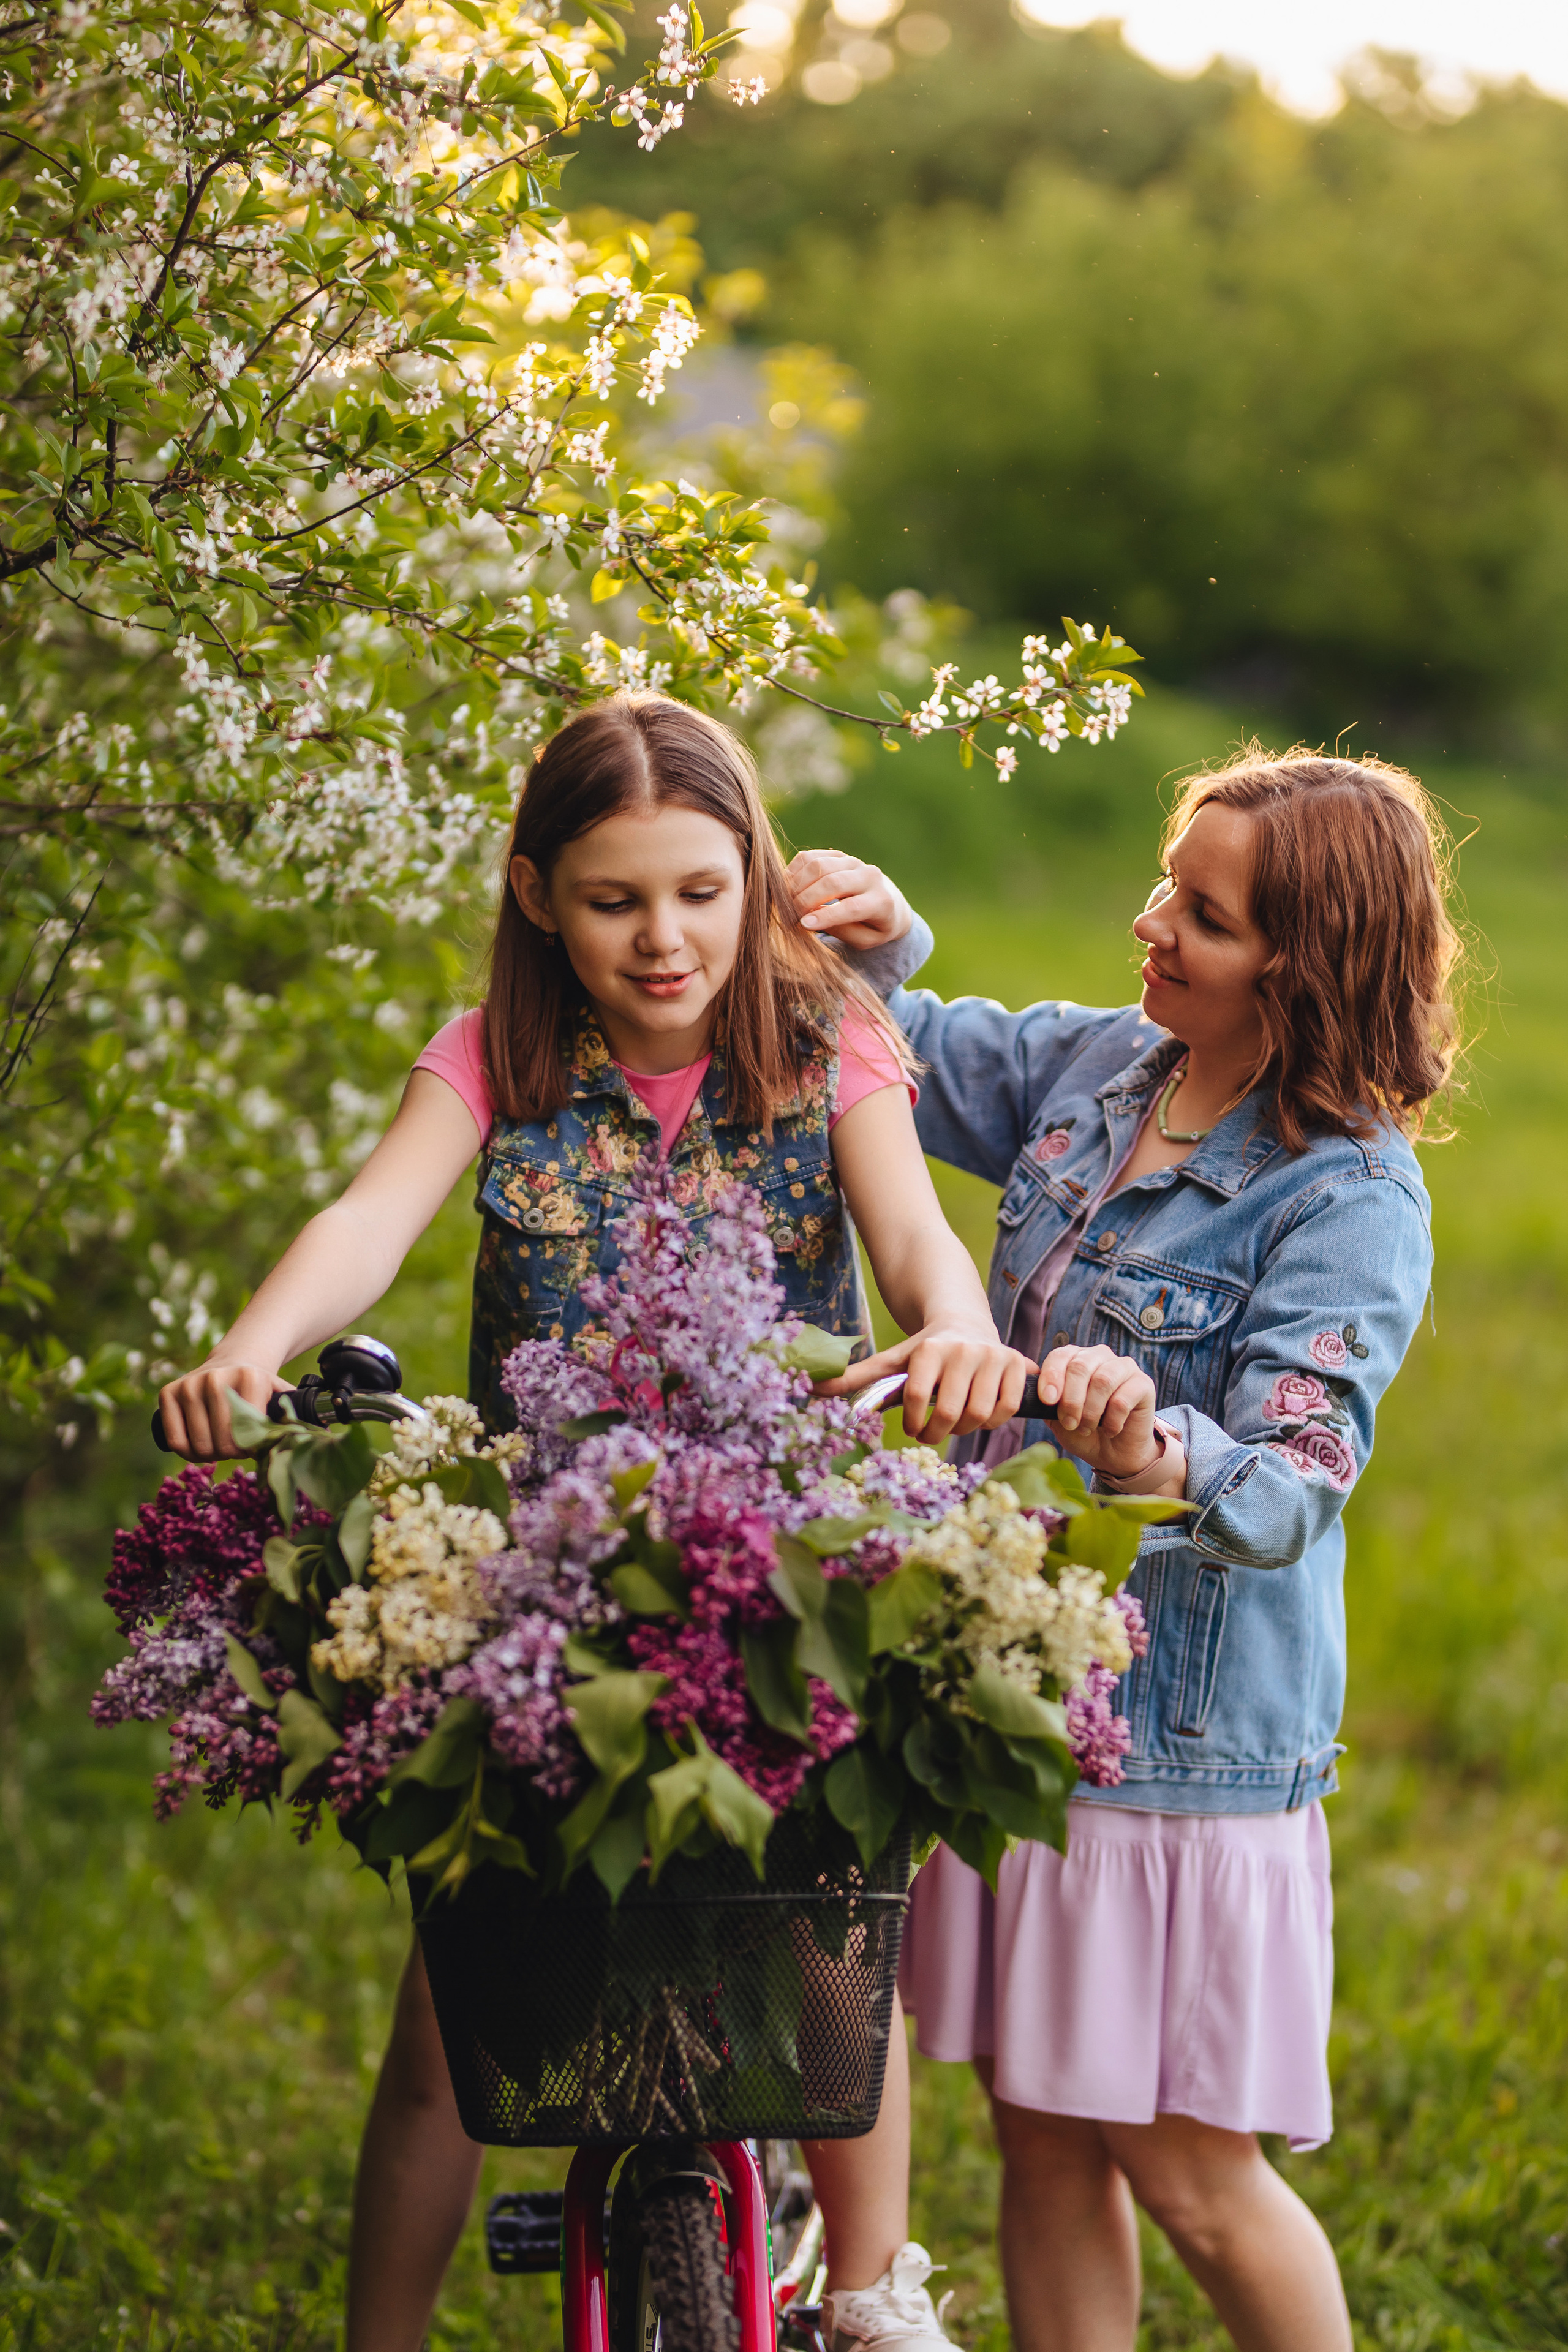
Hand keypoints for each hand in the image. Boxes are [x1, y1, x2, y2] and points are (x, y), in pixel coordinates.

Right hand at [156, 1360, 290, 1460]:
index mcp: (248, 1378)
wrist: (233, 1361)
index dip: (251, 1450)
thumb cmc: (259, 1387)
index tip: (254, 1446)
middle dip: (231, 1454)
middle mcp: (215, 1379)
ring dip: (211, 1455)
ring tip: (221, 1445)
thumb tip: (312, 1438)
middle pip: (221, 1444)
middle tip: (236, 1448)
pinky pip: (175, 1441)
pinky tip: (200, 1447)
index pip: (247, 1436)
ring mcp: (189, 1385)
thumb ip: (292, 1416)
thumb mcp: (280, 1395)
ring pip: (198, 1446)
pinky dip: (188, 1453)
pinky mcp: (167, 1392)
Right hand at [785, 848, 911, 952]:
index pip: (851, 907)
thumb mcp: (865, 939)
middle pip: (832, 883)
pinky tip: (789, 888)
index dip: (825, 916)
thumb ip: (842, 930)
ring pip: (818, 866)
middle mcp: (870, 876)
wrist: (886, 899)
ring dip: (797, 885)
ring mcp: (853, 861)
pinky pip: (810, 857)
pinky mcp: (839, 855)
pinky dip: (795, 871)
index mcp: (881, 901)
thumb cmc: (873, 926)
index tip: (802, 924)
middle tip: (791, 916)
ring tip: (788, 903)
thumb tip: (811, 917)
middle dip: (806, 900)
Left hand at [818, 1324, 1036, 1443]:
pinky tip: (980, 1413)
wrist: (965, 1325)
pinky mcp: (1017, 1364)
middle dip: (937, 1433)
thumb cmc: (922, 1354)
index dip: (911, 1422)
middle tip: (930, 1434)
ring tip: (954, 1422)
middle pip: (950, 1413)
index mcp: (928, 1349)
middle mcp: (962, 1349)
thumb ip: (854, 1379)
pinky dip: (993, 1420)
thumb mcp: (890, 1364)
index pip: (917, 1399)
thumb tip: (809, 1388)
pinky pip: (1006, 1409)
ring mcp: (993, 1356)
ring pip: (980, 1414)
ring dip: (965, 1429)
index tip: (910, 1427)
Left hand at [1036, 1344, 1165, 1481]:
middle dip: (1071, 1400)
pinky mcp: (1144, 1384)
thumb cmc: (1083, 1432)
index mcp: (1076, 1359)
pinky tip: (1110, 1430)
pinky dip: (1112, 1421)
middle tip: (1070, 1423)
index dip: (1052, 1376)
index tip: (1048, 1401)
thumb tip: (1032, 1389)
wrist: (1114, 1454)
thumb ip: (1046, 1403)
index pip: (1060, 1356)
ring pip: (1103, 1381)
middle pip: (1081, 1366)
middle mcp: (1100, 1356)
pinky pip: (1123, 1399)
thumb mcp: (1057, 1419)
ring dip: (1091, 1411)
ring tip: (1087, 1428)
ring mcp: (1124, 1367)